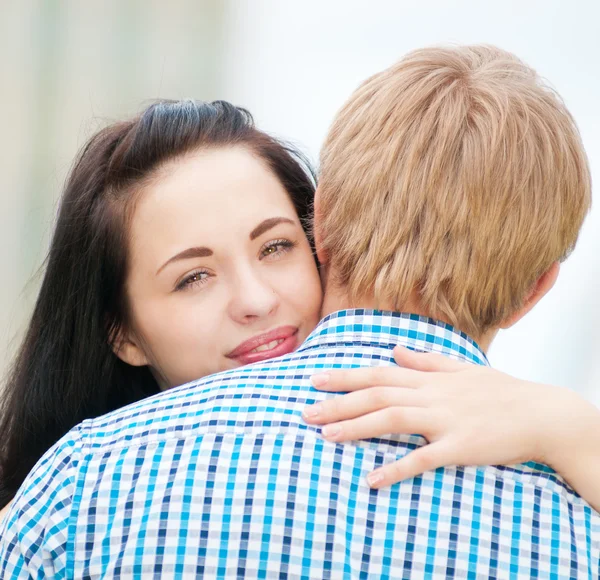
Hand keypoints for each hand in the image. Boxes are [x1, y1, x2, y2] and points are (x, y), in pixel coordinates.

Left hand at [302, 347, 582, 488]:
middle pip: (376, 395)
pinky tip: (373, 479)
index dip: (345, 376)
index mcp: (428, 378)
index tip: (315, 379)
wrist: (541, 414)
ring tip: (326, 436)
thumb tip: (396, 349)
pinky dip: (397, 468)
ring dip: (356, 428)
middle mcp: (430, 395)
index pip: (378, 374)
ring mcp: (444, 420)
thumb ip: (425, 360)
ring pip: (392, 419)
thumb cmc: (500, 391)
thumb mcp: (461, 368)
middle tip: (306, 413)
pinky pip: (423, 459)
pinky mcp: (459, 446)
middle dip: (339, 402)